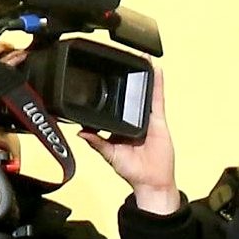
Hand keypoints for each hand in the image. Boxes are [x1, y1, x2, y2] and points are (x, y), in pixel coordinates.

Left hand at [80, 70, 181, 213]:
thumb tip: (80, 133)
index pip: (111, 107)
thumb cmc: (132, 172)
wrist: (152, 181)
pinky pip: (157, 99)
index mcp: (118, 127)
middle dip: (126, 78)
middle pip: (129, 95)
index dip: (108, 94)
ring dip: (142, 76)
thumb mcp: (110, 156)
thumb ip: (97, 143)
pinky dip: (158, 84)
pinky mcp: (158, 120)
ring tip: (139, 57)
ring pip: (143, 93)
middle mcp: (133, 121)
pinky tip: (156, 70)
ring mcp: (146, 119)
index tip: (100, 79)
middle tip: (119, 60)